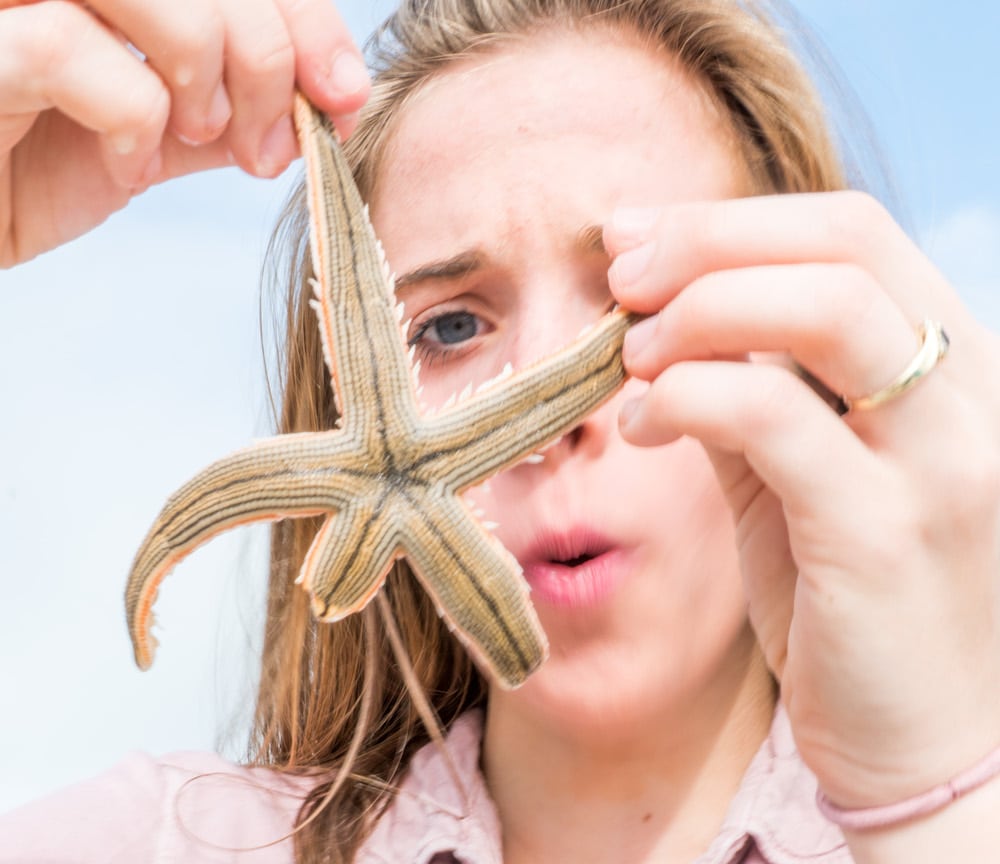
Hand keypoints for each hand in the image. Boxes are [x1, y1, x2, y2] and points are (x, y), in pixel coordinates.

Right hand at [0, 0, 369, 266]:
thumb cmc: (31, 165)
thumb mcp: (154, 132)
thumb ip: (228, 108)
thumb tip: (326, 104)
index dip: (306, 20)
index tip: (344, 95)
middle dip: (270, 59)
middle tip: (269, 145)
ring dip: (206, 74)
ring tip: (193, 136)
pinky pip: (74, 52)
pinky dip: (129, 119)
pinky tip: (125, 162)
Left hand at [605, 192, 999, 809]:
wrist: (921, 743)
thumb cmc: (850, 598)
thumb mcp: (795, 470)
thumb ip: (747, 383)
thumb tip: (662, 303)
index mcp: (955, 368)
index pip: (852, 233)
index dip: (729, 219)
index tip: (635, 240)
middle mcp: (972, 398)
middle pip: (844, 245)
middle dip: (706, 242)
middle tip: (621, 282)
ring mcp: (942, 464)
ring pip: (825, 309)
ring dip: (697, 312)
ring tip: (632, 356)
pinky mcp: (886, 535)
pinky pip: (772, 416)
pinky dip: (685, 397)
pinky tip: (639, 426)